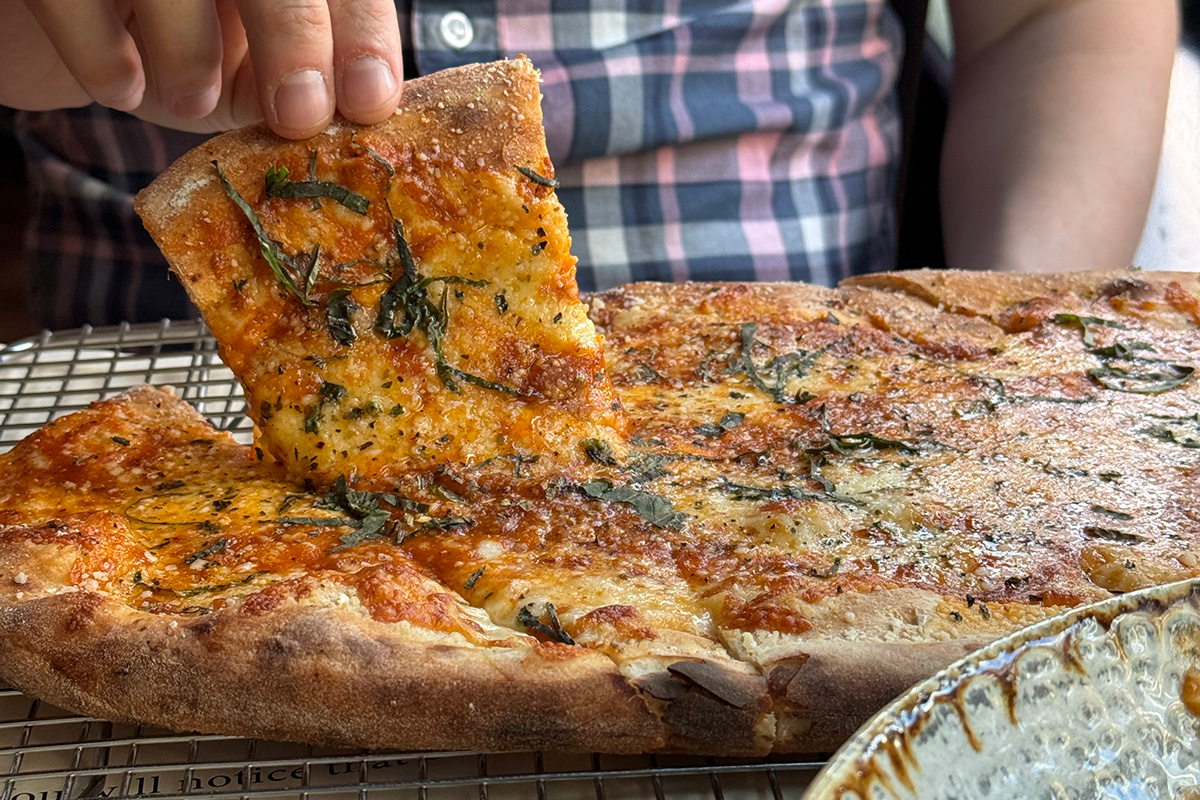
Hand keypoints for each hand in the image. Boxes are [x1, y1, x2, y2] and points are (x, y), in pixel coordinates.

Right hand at [0, 0, 403, 138]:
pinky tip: (124, 86)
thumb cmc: (187, 44)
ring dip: (190, 53)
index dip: (362, 29)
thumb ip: (306, 82)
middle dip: (295, 37)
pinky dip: (105, 55)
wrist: (77, 21)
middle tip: (298, 115)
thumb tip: (359, 118)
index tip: (368, 99)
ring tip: (189, 97)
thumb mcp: (256, 67)